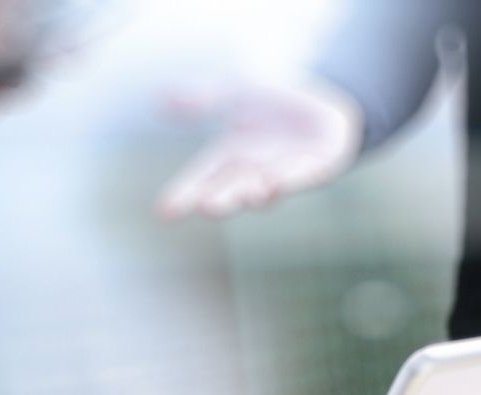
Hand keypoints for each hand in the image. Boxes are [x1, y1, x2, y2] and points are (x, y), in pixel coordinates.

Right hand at [157, 78, 365, 220]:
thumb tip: (158, 101)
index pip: (200, 178)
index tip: (162, 212)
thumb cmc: (275, 107)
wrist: (322, 109)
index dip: (182, 194)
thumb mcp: (234, 95)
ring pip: (263, 188)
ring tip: (245, 196)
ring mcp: (282, 174)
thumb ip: (202, 100)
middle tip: (204, 206)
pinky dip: (286, 179)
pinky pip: (299, 177)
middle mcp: (252, 172)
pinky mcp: (314, 170)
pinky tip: (274, 183)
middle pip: (229, 188)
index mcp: (229, 158)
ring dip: (252, 193)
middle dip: (218, 198)